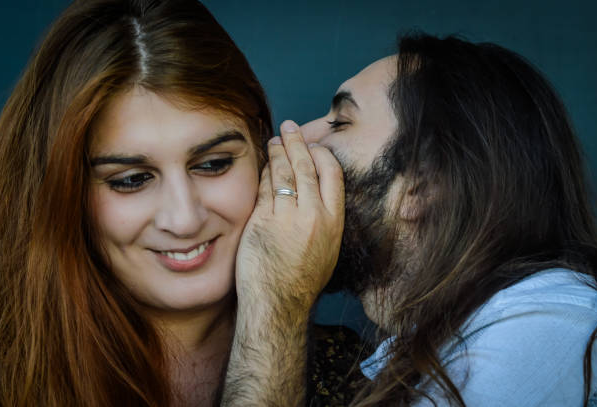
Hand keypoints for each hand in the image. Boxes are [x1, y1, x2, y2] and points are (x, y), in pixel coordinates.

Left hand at [223, 120, 342, 405]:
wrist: (279, 304)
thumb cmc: (303, 281)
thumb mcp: (328, 249)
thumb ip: (326, 220)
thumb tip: (319, 195)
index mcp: (334, 221)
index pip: (331, 174)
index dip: (321, 155)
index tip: (313, 147)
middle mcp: (313, 216)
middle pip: (306, 167)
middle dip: (297, 143)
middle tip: (290, 128)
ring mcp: (287, 219)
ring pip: (284, 174)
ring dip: (278, 152)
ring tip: (275, 140)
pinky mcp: (262, 223)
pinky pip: (264, 189)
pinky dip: (264, 173)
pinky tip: (263, 164)